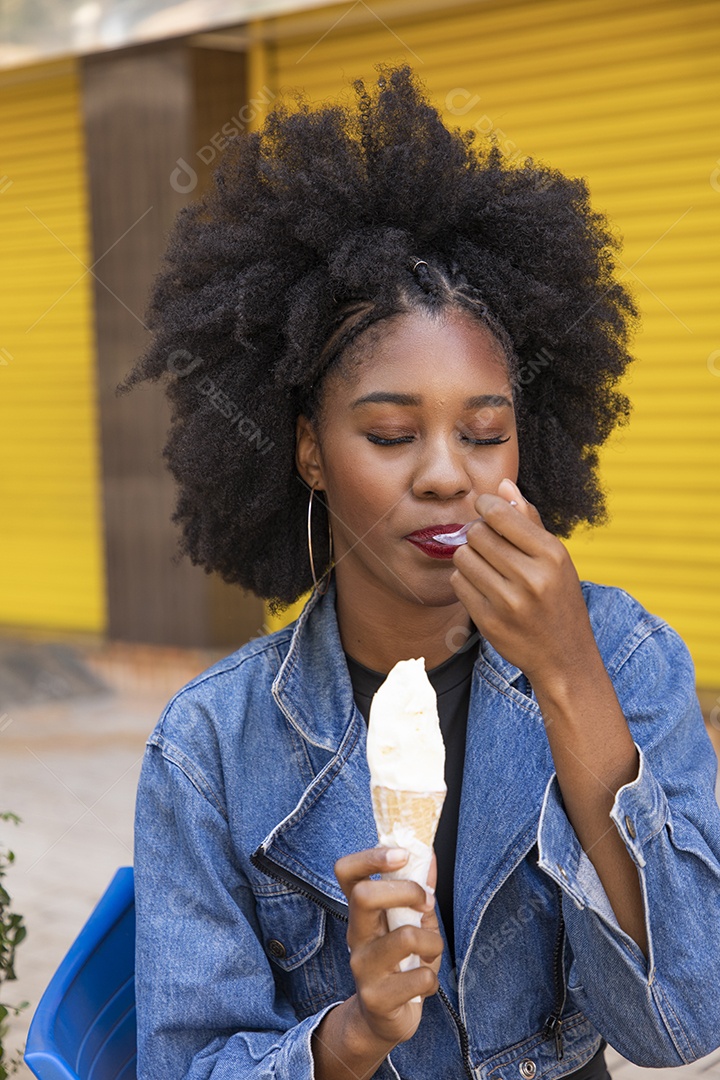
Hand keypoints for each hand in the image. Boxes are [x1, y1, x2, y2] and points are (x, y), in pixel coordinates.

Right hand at [334, 846, 442, 1048]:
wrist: (380, 1020)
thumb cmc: (400, 963)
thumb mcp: (410, 922)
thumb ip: (419, 891)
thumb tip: (431, 855)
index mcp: (361, 912)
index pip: (346, 871)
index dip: (372, 857)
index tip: (402, 854)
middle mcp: (356, 935)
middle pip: (365, 896)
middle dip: (407, 891)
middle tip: (426, 903)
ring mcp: (363, 968)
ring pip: (405, 937)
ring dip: (433, 941)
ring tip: (430, 951)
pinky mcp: (377, 998)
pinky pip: (421, 978)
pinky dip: (433, 979)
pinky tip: (423, 984)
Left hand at [449, 478, 599, 689]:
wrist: (564, 656)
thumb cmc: (559, 599)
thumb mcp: (556, 558)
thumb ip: (528, 520)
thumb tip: (503, 484)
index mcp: (552, 555)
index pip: (501, 514)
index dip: (485, 506)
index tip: (484, 508)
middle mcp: (531, 578)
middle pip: (477, 534)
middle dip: (477, 534)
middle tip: (487, 543)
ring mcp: (509, 603)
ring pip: (463, 557)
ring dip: (469, 557)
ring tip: (486, 566)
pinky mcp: (489, 622)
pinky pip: (459, 583)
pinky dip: (465, 580)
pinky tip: (483, 587)